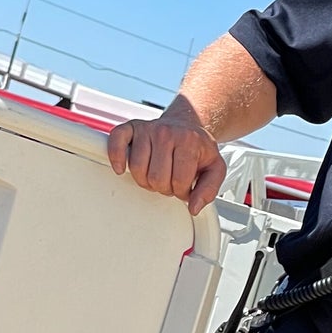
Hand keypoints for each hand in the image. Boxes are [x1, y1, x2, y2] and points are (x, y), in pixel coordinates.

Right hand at [107, 101, 225, 214]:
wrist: (188, 124)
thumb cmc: (199, 149)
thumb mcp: (215, 169)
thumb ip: (209, 190)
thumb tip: (194, 208)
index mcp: (189, 142)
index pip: (178, 183)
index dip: (182, 192)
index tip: (185, 185)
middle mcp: (166, 133)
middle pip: (156, 179)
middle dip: (164, 187)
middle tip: (170, 180)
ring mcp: (147, 129)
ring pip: (137, 169)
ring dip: (145, 180)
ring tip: (156, 174)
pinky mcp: (131, 127)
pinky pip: (116, 142)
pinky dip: (116, 157)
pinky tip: (122, 167)